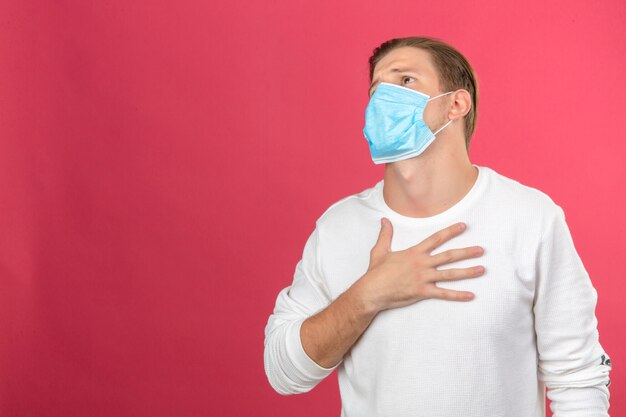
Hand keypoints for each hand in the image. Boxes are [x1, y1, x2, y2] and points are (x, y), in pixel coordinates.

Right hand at [355, 217, 484, 312]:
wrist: (372, 291)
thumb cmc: (376, 272)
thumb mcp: (380, 250)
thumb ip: (385, 235)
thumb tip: (384, 220)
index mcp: (414, 253)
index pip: (436, 239)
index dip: (451, 232)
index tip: (464, 226)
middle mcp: (422, 263)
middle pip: (449, 256)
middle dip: (466, 252)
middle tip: (481, 250)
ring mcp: (423, 278)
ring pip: (450, 274)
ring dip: (467, 272)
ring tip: (482, 269)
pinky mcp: (423, 292)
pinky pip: (444, 294)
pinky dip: (458, 295)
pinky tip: (470, 295)